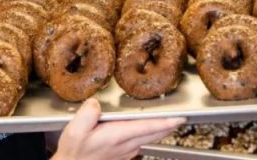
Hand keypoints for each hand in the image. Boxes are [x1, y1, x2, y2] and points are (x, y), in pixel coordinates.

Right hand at [52, 98, 185, 159]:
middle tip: (182, 116)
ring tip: (170, 121)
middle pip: (155, 134)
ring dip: (161, 130)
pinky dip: (150, 134)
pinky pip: (142, 142)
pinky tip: (149, 130)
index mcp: (117, 135)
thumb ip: (87, 114)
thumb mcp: (75, 130)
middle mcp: (125, 145)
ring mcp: (126, 152)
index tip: (180, 117)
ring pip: (150, 139)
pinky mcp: (122, 155)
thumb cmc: (74, 151)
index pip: (148, 127)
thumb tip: (96, 102)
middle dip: (170, 125)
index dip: (166, 122)